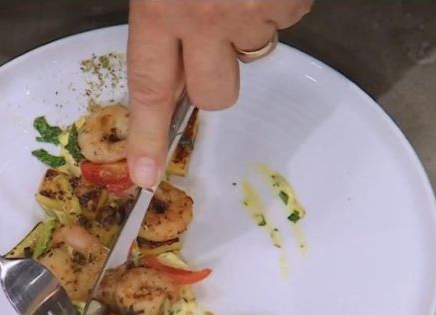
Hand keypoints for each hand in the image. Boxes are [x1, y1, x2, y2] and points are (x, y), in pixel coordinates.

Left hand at [125, 0, 311, 186]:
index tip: (146, 175)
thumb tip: (171, 76)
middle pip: (212, 95)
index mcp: (160, 7)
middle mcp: (204, 18)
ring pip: (252, 54)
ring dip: (246, 29)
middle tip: (211, 37)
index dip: (148, 135)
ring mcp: (250, 12)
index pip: (150, 89)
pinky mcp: (289, 3)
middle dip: (213, 80)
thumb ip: (160, 22)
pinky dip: (275, 4)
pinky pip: (284, 21)